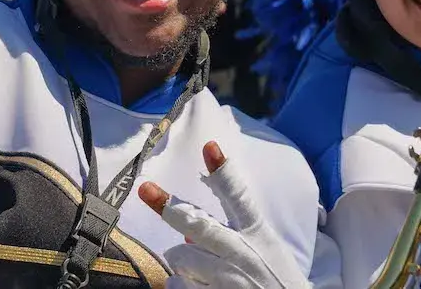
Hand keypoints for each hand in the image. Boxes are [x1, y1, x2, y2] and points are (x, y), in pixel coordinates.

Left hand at [138, 142, 309, 288]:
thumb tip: (188, 236)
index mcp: (256, 232)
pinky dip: (179, 283)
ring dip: (181, 259)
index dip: (222, 171)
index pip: (238, 196)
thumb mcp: (264, 248)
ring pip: (180, 255)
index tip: (210, 146)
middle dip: (168, 206)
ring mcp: (227, 277)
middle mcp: (240, 251)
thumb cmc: (275, 277)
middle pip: (197, 222)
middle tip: (145, 189)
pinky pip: (177, 285)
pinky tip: (192, 285)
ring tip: (197, 267)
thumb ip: (231, 236)